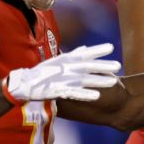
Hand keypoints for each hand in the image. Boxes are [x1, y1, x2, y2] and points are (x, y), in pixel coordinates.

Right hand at [4, 43, 120, 102]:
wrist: (25, 84)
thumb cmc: (44, 72)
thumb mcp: (59, 61)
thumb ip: (73, 55)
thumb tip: (84, 48)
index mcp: (67, 60)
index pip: (84, 53)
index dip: (97, 50)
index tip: (111, 47)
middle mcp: (67, 68)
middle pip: (88, 66)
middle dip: (103, 65)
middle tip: (118, 65)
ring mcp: (64, 79)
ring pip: (85, 79)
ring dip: (99, 80)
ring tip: (114, 81)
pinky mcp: (59, 91)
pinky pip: (75, 93)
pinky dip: (85, 94)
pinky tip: (97, 96)